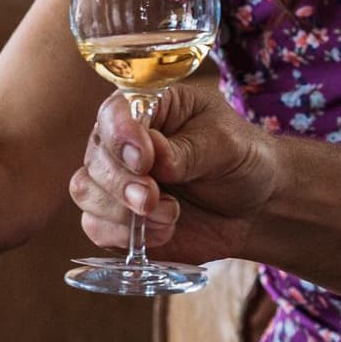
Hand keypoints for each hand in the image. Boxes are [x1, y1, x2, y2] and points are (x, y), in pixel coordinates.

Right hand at [71, 84, 276, 264]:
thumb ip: (188, 149)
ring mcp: (115, 180)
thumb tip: (153, 155)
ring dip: (122, 210)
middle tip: (153, 198)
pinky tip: (161, 232)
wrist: (254, 206)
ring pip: (85, 191)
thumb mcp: (226, 144)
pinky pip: (95, 226)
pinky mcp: (116, 218)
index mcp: (148, 107)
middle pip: (94, 157)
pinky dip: (124, 234)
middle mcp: (121, 141)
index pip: (114, 112)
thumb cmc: (241, 159)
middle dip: (122, 183)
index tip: (145, 159)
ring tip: (169, 216)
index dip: (121, 135)